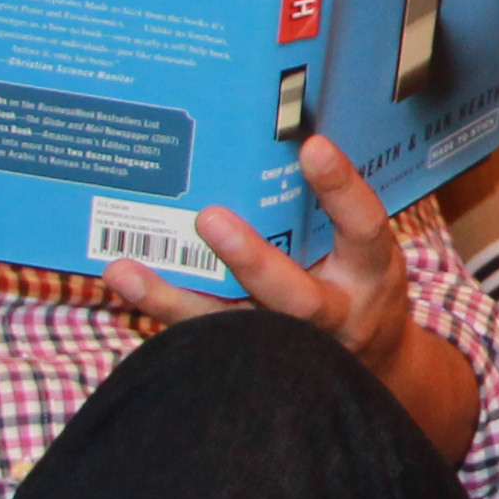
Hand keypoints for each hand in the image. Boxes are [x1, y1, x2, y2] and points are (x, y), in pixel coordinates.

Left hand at [105, 137, 470, 437]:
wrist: (373, 363)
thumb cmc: (360, 283)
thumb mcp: (366, 247)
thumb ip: (332, 207)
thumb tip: (287, 135)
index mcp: (370, 272)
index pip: (363, 226)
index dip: (341, 188)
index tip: (311, 146)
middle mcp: (334, 314)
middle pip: (295, 298)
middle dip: (251, 260)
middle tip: (210, 219)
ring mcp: (292, 346)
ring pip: (234, 329)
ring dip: (176, 299)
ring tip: (127, 269)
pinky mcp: (252, 361)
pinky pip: (203, 340)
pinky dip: (162, 308)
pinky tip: (125, 279)